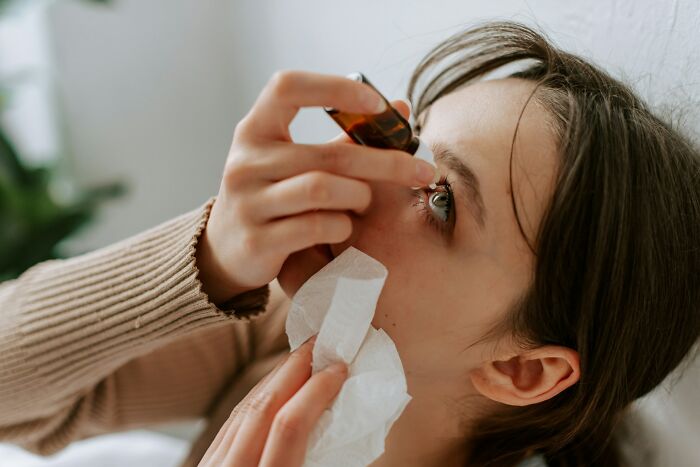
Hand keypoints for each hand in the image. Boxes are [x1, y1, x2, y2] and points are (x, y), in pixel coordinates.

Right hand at [195, 70, 436, 302]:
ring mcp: (248, 202)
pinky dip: (341, 226)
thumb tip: (400, 108)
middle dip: (386, 163)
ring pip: (323, 189)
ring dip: (359, 196)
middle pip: (329, 153)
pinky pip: (316, 226)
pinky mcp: (256, 240)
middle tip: (423, 171)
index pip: (286, 88)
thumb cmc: (273, 195)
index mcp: (254, 130)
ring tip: (364, 202)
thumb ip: (344, 137)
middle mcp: (246, 161)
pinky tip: (343, 227)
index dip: (333, 88)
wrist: (226, 249)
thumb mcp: (296, 160)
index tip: (376, 102)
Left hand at [198, 336, 347, 466]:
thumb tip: (338, 418)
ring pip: (244, 410)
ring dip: (275, 378)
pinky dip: (256, 398)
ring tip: (300, 359)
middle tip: (318, 344)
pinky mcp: (206, 465)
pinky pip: (232, 424)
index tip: (339, 369)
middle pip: (263, 407)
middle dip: (294, 369)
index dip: (317, 390)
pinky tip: (272, 387)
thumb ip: (318, 458)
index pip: (290, 425)